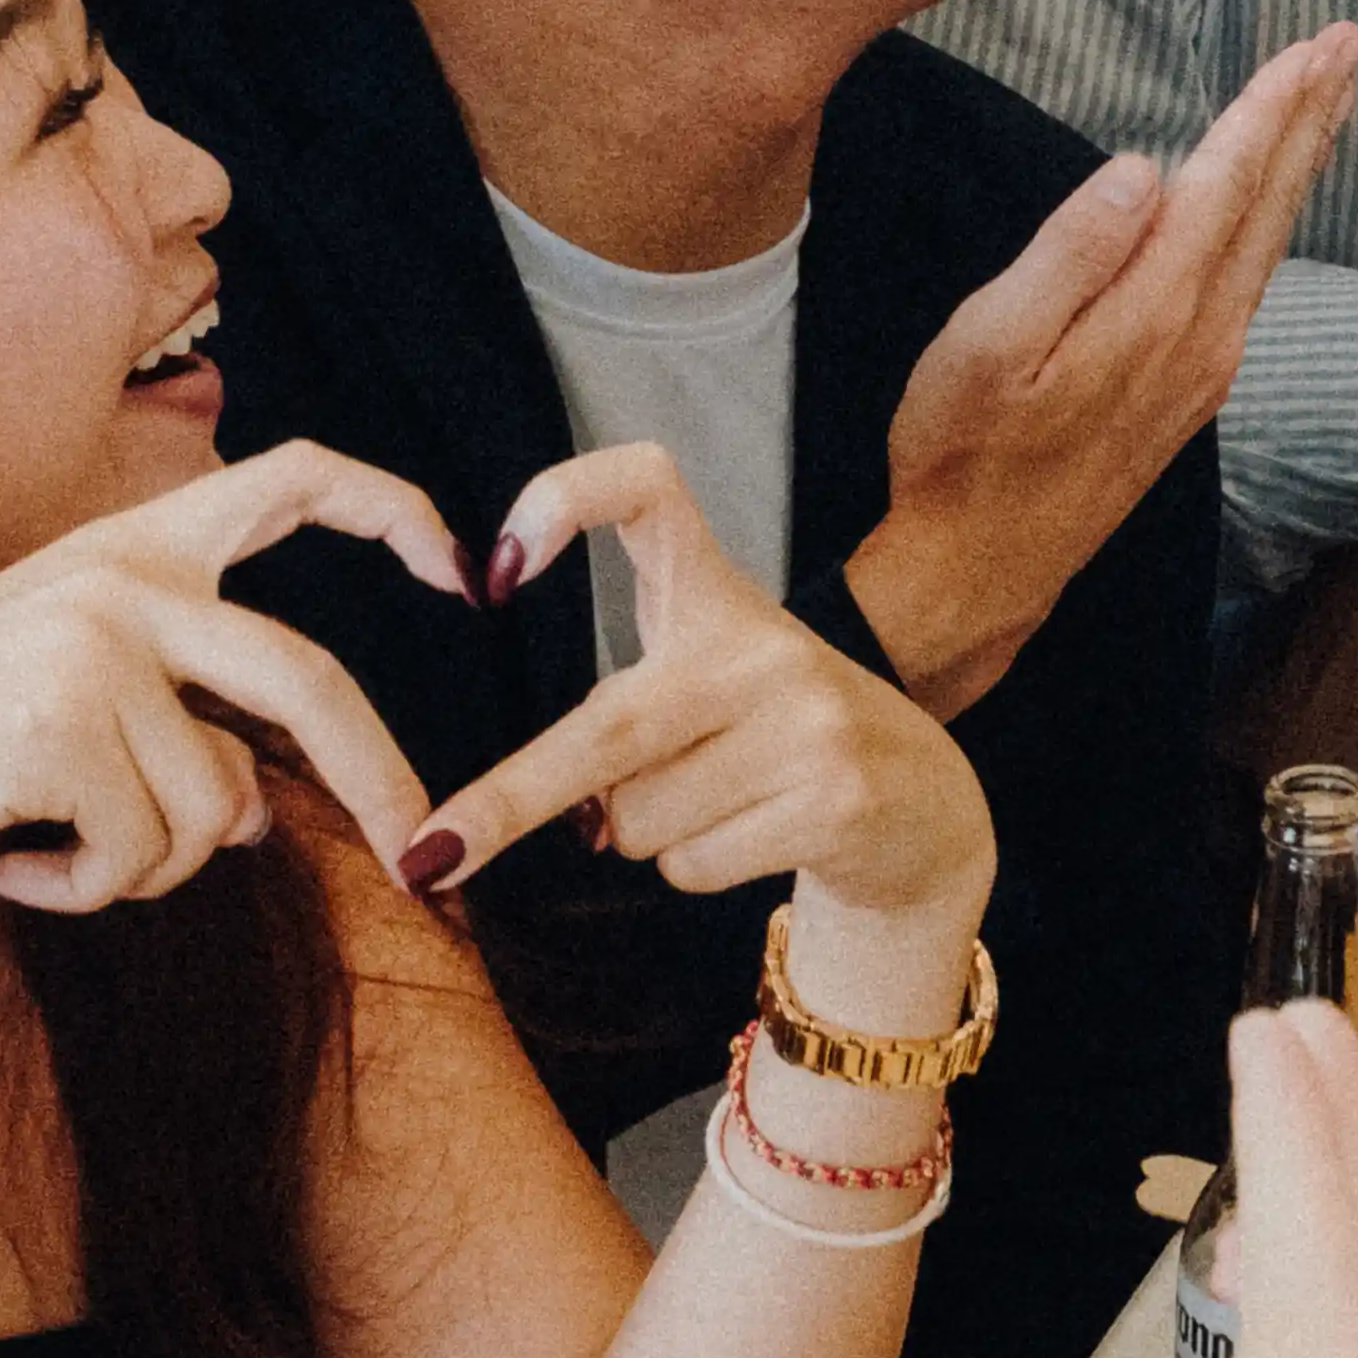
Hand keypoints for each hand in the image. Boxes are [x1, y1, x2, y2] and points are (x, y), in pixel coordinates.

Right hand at [0, 449, 468, 916]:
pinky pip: (143, 853)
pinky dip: (87, 890)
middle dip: (384, 783)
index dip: (396, 509)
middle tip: (427, 870)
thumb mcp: (65, 705)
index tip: (464, 568)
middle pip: (310, 683)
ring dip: (147, 870)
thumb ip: (174, 723)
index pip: (292, 476)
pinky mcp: (62, 726)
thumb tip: (263, 815)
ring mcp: (93, 644)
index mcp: (128, 546)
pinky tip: (7, 866)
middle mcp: (122, 577)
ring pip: (213, 808)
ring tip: (48, 853)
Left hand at [407, 444, 995, 1021]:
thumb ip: (619, 712)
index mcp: (717, 593)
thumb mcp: (707, 687)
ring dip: (640, 837)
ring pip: (638, 817)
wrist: (926, 807)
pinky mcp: (836, 799)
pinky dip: (693, 869)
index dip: (565, 501)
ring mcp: (808, 719)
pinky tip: (752, 838)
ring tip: (715, 807)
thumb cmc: (776, 740)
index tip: (498, 566)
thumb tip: (531, 810)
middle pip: (606, 725)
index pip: (647, 488)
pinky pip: (691, 863)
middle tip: (431, 852)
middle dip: (509, 799)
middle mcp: (764, 643)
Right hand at [857, 27, 1357, 710]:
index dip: (1269, 108)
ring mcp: (1202, 369)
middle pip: (1268, 205)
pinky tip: (1272, 204)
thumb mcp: (989, 343)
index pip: (1224, 183)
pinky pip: (1252, 280)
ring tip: (1330, 101)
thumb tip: (1144, 167)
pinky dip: (1273, 221)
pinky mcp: (1190, 392)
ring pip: (1269, 242)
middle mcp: (1200, 337)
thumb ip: (1070, 252)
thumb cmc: (962, 452)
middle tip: (1352, 43)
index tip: (1313, 43)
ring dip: (1301, 164)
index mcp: (1152, 310)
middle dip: (1310, 118)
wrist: (982, 573)